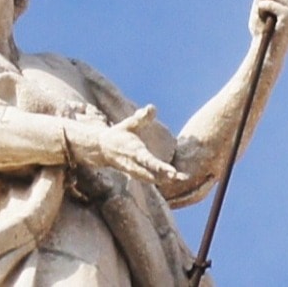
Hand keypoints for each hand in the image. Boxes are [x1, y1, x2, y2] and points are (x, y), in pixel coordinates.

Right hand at [66, 117, 186, 189]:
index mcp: (133, 152)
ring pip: (152, 178)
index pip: (147, 161)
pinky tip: (177, 178)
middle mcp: (134, 164)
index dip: (159, 167)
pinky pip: (151, 179)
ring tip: (184, 178)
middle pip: (151, 174)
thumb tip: (152, 108)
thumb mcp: (129, 123)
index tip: (172, 172)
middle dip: (166, 176)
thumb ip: (141, 117)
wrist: (103, 148)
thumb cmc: (119, 134)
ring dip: (167, 180)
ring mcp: (135, 171)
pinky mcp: (137, 174)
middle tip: (182, 177)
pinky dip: (162, 180)